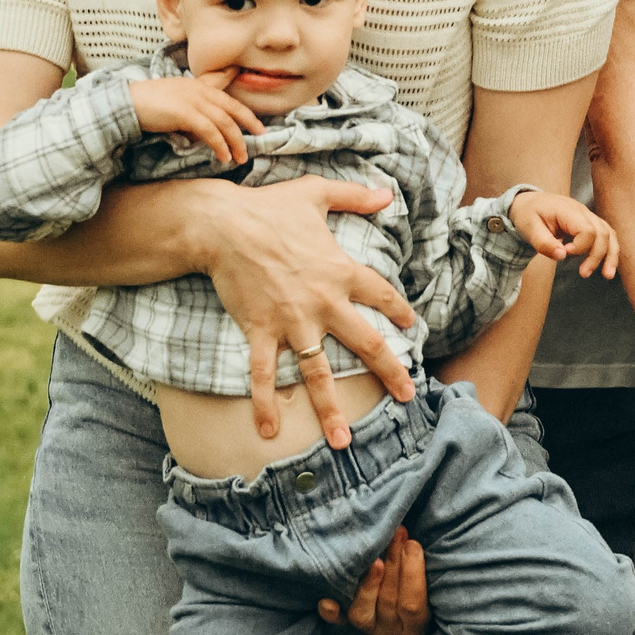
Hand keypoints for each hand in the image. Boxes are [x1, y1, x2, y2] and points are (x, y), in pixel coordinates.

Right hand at [129, 73, 262, 163]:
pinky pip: (210, 131)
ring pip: (224, 122)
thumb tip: (205, 137)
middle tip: (260, 140)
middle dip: (249, 126)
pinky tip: (223, 156)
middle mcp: (200, 91)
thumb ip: (193, 115)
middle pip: (233, 110)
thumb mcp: (176, 104)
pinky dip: (219, 145)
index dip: (246, 114)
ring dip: (235, 142)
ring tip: (240, 157)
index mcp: (199, 86)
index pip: (229, 100)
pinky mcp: (185, 113)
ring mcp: (193, 101)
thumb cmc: (148, 105)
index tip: (259, 127)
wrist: (126, 103)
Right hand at [199, 177, 413, 446]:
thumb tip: (386, 192)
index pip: (382, 295)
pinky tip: (269, 431)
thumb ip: (355, 195)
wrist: (222, 225)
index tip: (411, 327)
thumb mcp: (317, 193)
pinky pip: (263, 374)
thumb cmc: (270, 207)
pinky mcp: (259, 330)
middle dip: (390, 373)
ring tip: (343, 441)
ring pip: (318, 373)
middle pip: (366, 344)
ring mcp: (292, 321)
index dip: (399, 311)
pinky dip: (264, 404)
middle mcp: (324, 302)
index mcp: (342, 270)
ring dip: (330, 409)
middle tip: (406, 396)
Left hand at [318, 526, 429, 634]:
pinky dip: (332, 612)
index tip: (412, 544)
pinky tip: (327, 601)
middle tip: (395, 535)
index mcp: (417, 626)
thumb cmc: (425, 578)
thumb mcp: (431, 577)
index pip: (413, 606)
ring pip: (362, 613)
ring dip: (367, 583)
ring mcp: (369, 629)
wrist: (401, 588)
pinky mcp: (349, 625)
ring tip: (373, 558)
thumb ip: (426, 565)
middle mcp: (392, 632)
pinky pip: (338, 621)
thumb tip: (418, 541)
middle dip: (393, 564)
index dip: (412, 575)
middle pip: (389, 602)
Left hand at [509, 191, 621, 279]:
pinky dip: (610, 250)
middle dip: (596, 256)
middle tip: (584, 273)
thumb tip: (562, 256)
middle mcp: (582, 211)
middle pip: (602, 233)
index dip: (581, 246)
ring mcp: (588, 216)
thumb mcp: (529, 229)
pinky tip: (607, 265)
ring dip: (610, 255)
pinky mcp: (590, 222)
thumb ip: (544, 243)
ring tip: (608, 275)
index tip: (565, 252)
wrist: (530, 202)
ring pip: (609, 234)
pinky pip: (607, 235)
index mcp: (567, 210)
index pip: (587, 229)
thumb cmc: (529, 215)